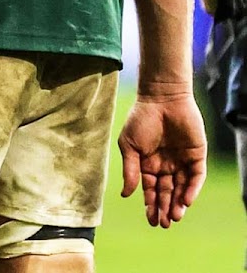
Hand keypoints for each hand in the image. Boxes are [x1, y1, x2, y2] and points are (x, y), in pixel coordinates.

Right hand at [118, 95, 206, 226]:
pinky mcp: (196, 155)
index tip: (151, 220)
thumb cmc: (141, 119)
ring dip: (179, 203)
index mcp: (148, 163)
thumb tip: (126, 195)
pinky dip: (191, 189)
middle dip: (165, 209)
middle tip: (164, 224)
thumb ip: (130, 171)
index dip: (151, 205)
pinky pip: (196, 177)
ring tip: (174, 217)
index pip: (151, 189)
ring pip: (182, 188)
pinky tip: (185, 201)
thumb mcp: (130, 146)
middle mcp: (166, 164)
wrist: (161, 98)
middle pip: (167, 192)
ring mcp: (182, 160)